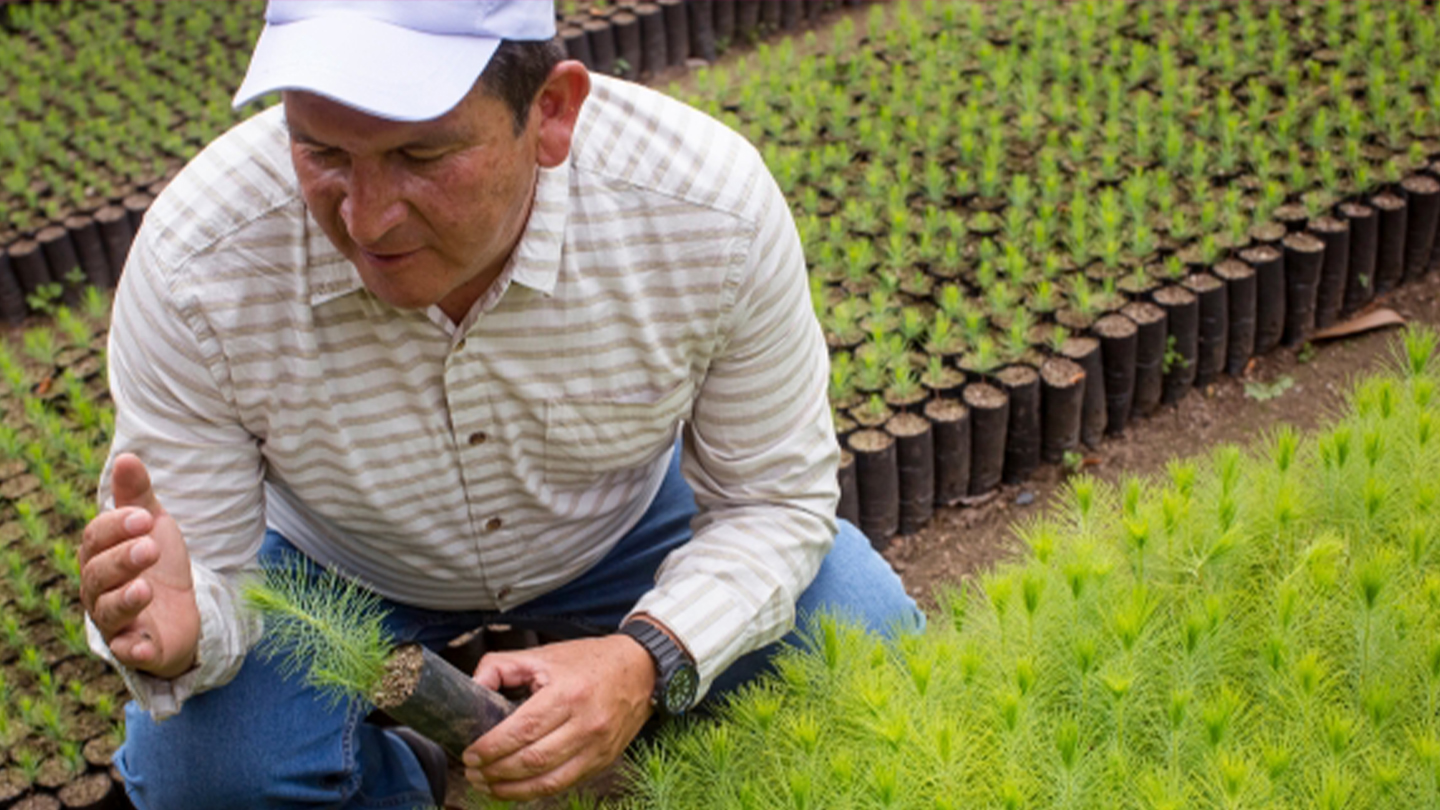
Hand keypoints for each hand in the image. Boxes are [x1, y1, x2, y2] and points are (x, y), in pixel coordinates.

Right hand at [79, 453, 199, 678]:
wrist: (184, 611)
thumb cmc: (158, 565)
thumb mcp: (153, 527)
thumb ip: (138, 497)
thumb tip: (127, 457)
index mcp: (100, 556)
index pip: (96, 539)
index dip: (116, 527)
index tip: (144, 517)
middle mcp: (99, 590)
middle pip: (98, 574)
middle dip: (122, 559)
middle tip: (150, 547)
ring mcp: (116, 621)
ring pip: (108, 611)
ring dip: (125, 599)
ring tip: (145, 588)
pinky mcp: (136, 648)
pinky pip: (127, 651)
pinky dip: (132, 649)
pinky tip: (142, 644)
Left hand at [463, 635, 654, 799]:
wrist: (640, 670)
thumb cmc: (588, 661)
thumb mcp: (542, 654)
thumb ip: (500, 666)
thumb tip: (471, 688)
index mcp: (568, 692)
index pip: (523, 729)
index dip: (492, 747)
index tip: (471, 753)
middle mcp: (586, 723)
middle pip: (533, 759)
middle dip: (495, 771)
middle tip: (473, 771)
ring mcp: (598, 746)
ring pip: (548, 780)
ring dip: (511, 789)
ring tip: (487, 784)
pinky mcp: (603, 761)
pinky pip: (564, 784)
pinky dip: (535, 791)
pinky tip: (514, 788)